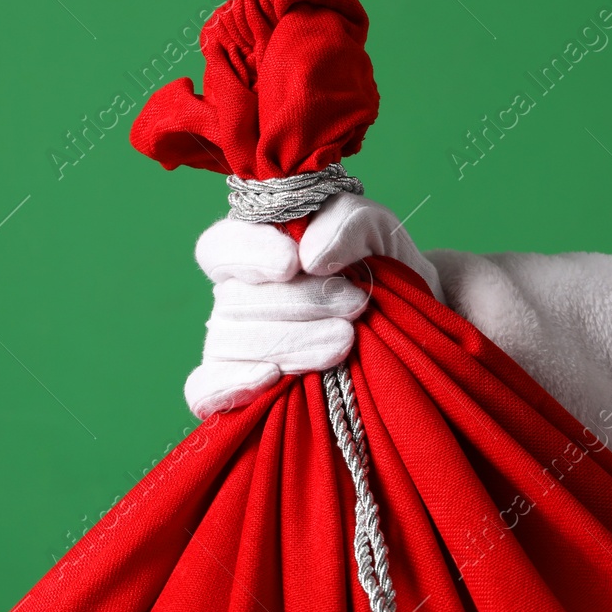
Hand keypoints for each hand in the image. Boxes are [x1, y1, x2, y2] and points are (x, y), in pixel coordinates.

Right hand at [184, 193, 441, 417]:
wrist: (406, 325)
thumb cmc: (380, 269)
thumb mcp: (374, 228)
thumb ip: (344, 221)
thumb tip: (311, 257)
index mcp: (252, 250)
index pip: (220, 247)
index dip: (248, 254)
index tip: (293, 263)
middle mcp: (233, 297)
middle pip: (236, 301)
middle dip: (301, 304)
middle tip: (355, 305)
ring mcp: (230, 345)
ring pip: (231, 344)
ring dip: (293, 343)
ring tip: (347, 340)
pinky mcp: (235, 389)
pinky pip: (205, 389)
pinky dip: (231, 385)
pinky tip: (272, 379)